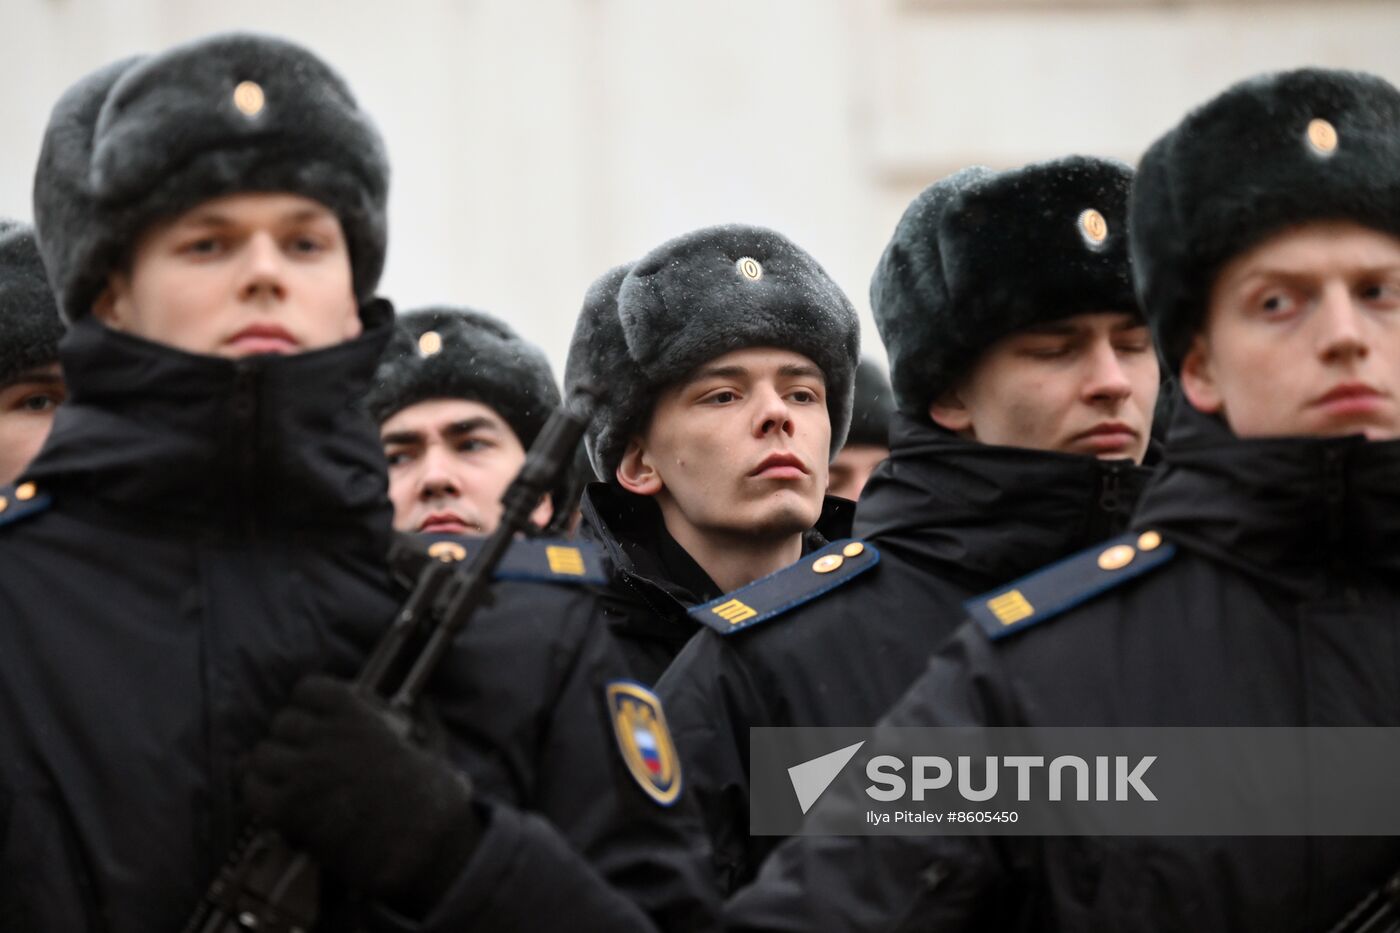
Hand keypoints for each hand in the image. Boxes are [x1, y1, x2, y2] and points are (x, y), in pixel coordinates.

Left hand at [242, 675, 481, 912]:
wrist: (418, 846)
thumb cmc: (432, 799)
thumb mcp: (433, 749)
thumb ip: (424, 724)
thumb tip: (426, 706)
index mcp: (357, 717)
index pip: (309, 689)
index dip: (308, 703)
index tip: (315, 717)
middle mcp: (325, 738)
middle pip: (281, 722)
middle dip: (289, 738)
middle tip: (301, 756)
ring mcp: (303, 772)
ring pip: (261, 755)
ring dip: (270, 766)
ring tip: (285, 781)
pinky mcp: (289, 809)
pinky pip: (251, 790)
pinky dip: (257, 795)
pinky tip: (273, 803)